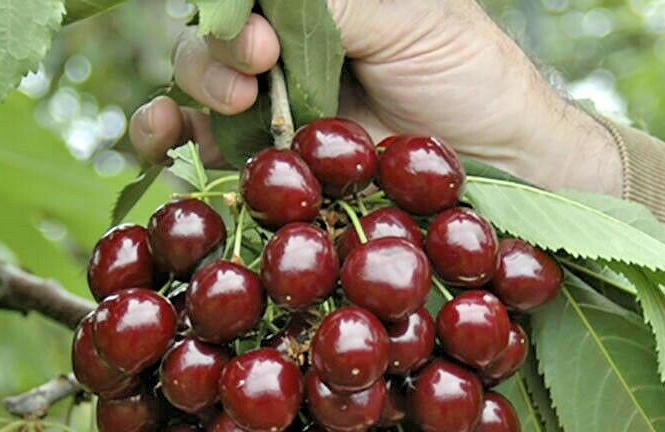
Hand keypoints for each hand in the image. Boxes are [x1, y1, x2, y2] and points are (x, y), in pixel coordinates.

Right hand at [129, 0, 621, 194]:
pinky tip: (164, 146)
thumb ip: (330, 4)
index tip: (258, 39)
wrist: (499, 170)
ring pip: (198, 101)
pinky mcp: (281, 181)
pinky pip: (212, 164)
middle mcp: (285, 67)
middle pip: (211, 50)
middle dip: (212, 59)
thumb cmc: (468, 80)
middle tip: (250, 72)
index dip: (232, 18)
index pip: (242, 6)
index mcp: (313, 19)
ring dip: (182, 97)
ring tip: (197, 113)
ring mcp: (276, 125)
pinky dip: (175, 152)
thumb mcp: (407, 18)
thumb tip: (257, 4)